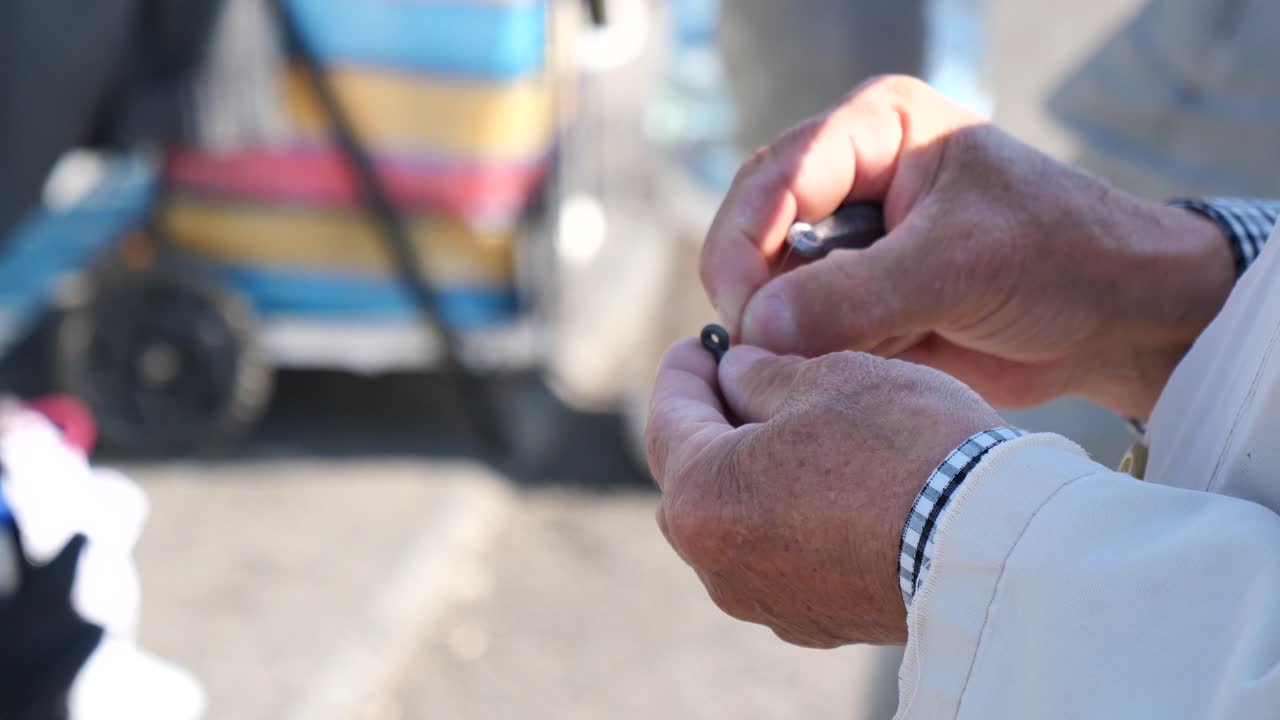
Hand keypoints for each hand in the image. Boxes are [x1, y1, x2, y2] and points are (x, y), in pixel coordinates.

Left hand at [645, 338, 1002, 646]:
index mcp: (702, 497)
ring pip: (735, 522)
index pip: (667, 418)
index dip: (684, 368)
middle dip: (712, 422)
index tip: (703, 343)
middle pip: (693, 477)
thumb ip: (760, 374)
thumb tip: (736, 375)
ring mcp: (765, 601)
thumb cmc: (905, 446)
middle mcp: (718, 564)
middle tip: (742, 378)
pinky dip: (787, 516)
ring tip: (794, 429)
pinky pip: (779, 556)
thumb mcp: (825, 376)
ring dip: (751, 473)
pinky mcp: (814, 621)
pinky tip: (829, 484)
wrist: (994, 545)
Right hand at [701, 75, 1233, 418]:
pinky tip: (859, 369)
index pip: (776, 178)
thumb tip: (757, 328)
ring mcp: (851, 248)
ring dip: (789, 335)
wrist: (1120, 323)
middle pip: (756, 234)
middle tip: (765, 353)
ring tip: (844, 361)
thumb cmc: (1063, 259)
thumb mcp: (960, 264)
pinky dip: (816, 359)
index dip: (746, 244)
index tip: (745, 313)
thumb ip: (856, 294)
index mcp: (876, 132)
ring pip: (772, 291)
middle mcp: (851, 182)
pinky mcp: (857, 304)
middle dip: (759, 294)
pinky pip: (804, 333)